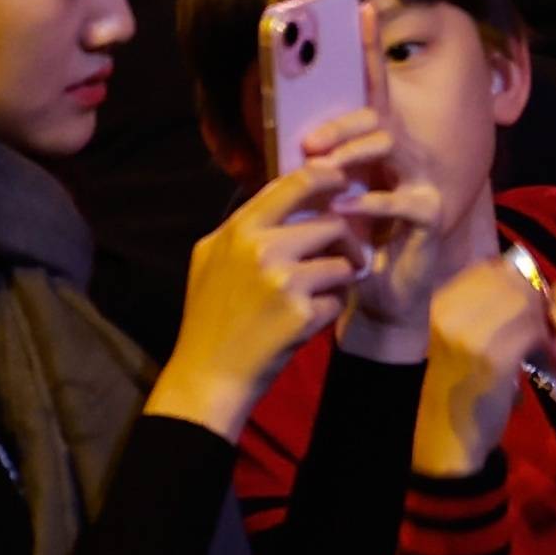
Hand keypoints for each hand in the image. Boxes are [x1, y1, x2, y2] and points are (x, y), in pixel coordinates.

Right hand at [146, 147, 376, 439]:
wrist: (208, 376)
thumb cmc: (210, 317)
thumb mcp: (211, 257)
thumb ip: (245, 224)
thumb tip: (283, 191)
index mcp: (238, 229)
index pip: (295, 183)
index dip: (328, 177)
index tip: (345, 183)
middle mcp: (260, 248)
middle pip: (331, 223)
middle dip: (346, 241)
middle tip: (347, 256)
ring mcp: (282, 281)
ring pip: (342, 262)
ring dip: (340, 279)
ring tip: (322, 293)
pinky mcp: (301, 314)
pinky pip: (338, 299)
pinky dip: (330, 311)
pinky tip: (308, 322)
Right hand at [417, 259, 552, 478]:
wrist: (445, 439)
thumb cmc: (455, 385)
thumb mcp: (456, 335)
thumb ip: (482, 305)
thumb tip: (522, 277)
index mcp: (439, 302)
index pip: (488, 268)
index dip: (514, 281)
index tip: (524, 303)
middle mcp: (448, 312)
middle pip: (508, 280)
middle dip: (531, 297)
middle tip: (539, 321)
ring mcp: (469, 334)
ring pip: (524, 302)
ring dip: (540, 318)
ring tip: (541, 338)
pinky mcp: (494, 358)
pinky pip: (532, 330)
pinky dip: (544, 340)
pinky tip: (543, 355)